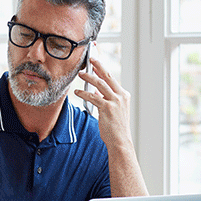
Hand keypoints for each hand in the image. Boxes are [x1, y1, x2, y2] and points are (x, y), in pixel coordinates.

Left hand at [75, 56, 147, 195]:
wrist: (120, 141)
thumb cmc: (115, 127)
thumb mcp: (112, 110)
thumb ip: (105, 99)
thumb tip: (95, 91)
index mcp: (123, 95)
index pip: (111, 79)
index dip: (102, 69)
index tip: (95, 62)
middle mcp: (121, 96)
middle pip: (108, 76)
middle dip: (98, 66)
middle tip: (90, 59)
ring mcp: (115, 102)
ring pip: (100, 84)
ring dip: (89, 77)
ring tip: (80, 74)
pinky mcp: (107, 108)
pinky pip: (93, 97)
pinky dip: (83, 93)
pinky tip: (77, 92)